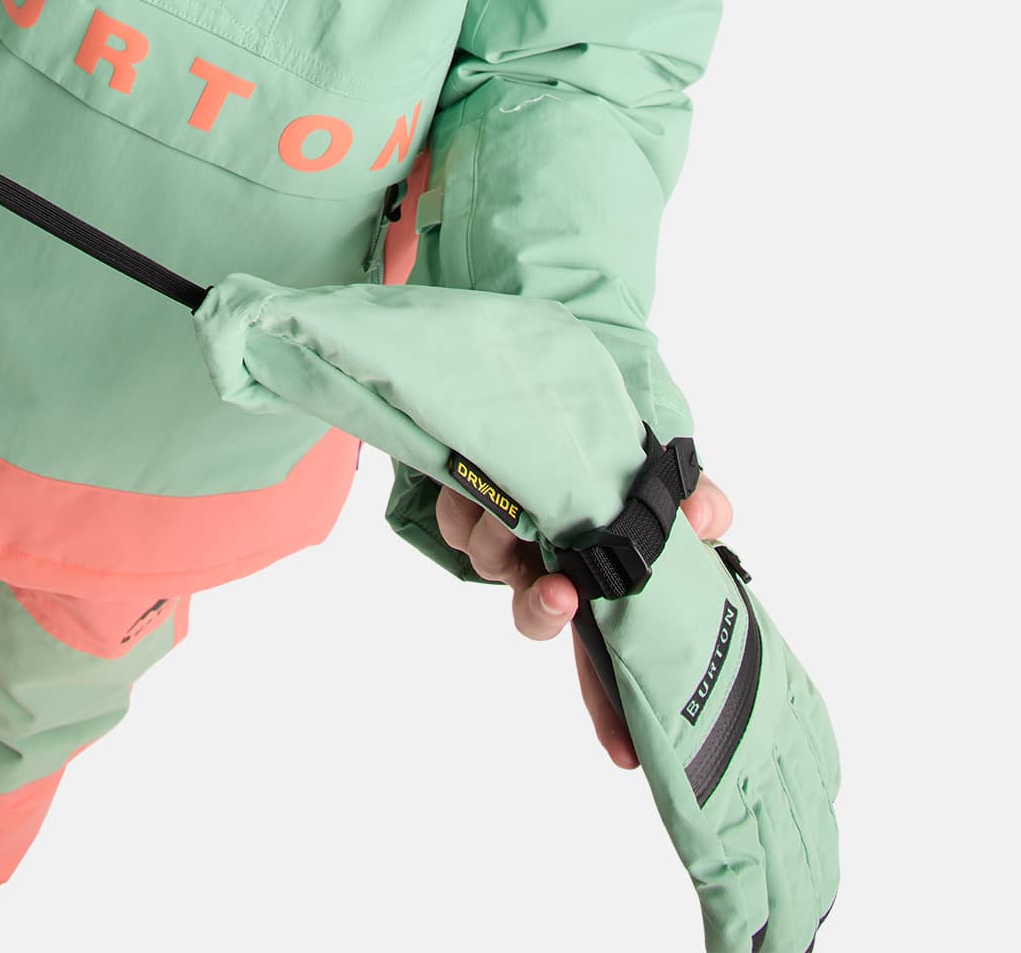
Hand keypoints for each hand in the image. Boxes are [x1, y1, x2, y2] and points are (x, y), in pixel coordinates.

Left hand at [435, 469, 733, 769]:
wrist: (536, 410)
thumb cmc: (607, 457)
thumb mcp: (662, 477)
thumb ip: (696, 501)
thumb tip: (707, 516)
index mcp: (593, 580)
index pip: (604, 660)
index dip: (613, 707)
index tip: (627, 754)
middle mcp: (543, 568)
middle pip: (536, 616)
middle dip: (545, 611)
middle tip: (563, 594)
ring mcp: (499, 539)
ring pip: (492, 560)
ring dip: (508, 537)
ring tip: (524, 506)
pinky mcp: (459, 505)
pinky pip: (457, 520)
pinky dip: (474, 503)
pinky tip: (489, 482)